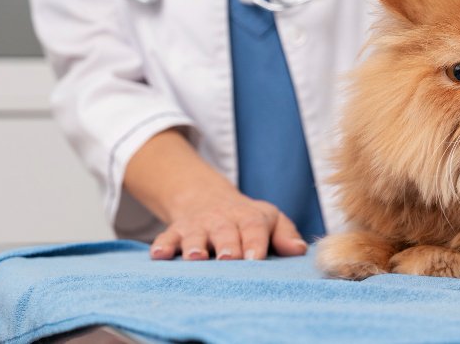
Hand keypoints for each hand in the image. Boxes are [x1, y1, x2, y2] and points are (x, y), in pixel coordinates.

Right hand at [149, 184, 307, 260]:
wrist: (208, 199)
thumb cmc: (247, 219)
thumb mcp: (270, 219)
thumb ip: (285, 234)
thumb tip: (300, 249)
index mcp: (249, 218)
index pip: (254, 228)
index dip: (255, 243)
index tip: (255, 259)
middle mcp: (222, 221)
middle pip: (225, 232)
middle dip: (227, 245)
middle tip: (229, 259)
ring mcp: (198, 226)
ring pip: (195, 235)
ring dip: (195, 246)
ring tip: (196, 258)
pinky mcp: (176, 231)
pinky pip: (166, 237)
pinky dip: (162, 245)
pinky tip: (159, 255)